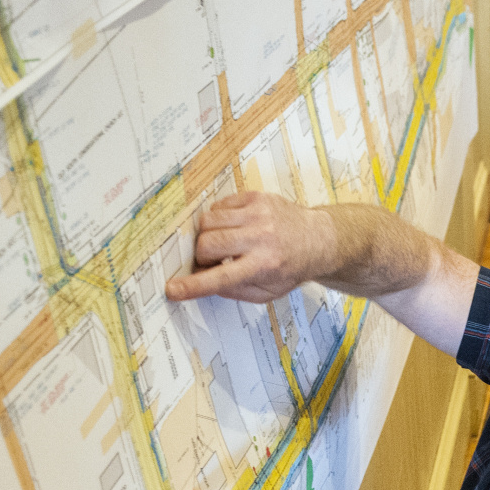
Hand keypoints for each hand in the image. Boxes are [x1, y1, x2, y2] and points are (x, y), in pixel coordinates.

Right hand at [165, 192, 332, 303]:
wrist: (317, 239)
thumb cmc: (290, 268)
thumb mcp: (267, 292)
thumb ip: (234, 291)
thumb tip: (204, 282)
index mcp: (264, 266)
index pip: (221, 278)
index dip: (193, 285)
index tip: (172, 289)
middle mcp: (261, 238)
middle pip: (207, 244)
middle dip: (202, 256)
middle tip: (213, 262)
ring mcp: (258, 214)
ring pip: (208, 221)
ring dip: (208, 236)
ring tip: (226, 244)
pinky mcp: (255, 198)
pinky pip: (218, 206)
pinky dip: (219, 220)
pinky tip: (234, 228)